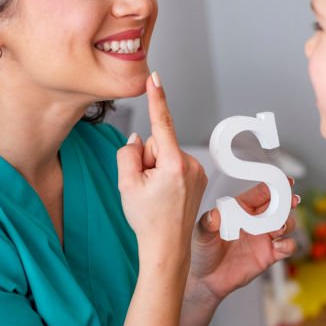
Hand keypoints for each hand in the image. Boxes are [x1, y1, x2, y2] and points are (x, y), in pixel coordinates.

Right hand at [116, 73, 207, 268]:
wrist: (167, 247)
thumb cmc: (147, 219)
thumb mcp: (126, 184)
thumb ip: (128, 155)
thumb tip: (138, 139)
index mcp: (173, 164)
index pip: (162, 123)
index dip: (157, 99)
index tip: (155, 78)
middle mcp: (190, 164)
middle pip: (159, 143)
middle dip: (148, 158)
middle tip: (145, 187)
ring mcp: (198, 171)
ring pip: (167, 154)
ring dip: (157, 168)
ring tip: (156, 194)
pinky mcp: (199, 177)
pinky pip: (175, 164)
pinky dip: (166, 174)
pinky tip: (165, 195)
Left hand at [188, 179, 299, 303]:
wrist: (206, 280)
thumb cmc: (203, 252)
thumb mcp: (201, 234)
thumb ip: (207, 223)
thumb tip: (213, 215)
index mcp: (241, 208)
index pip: (261, 192)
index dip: (274, 185)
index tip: (284, 181)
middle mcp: (255, 220)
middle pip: (278, 206)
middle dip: (287, 201)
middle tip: (291, 200)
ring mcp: (264, 237)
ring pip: (286, 224)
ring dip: (287, 222)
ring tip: (279, 227)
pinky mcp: (269, 255)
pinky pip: (287, 247)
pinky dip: (287, 245)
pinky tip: (277, 246)